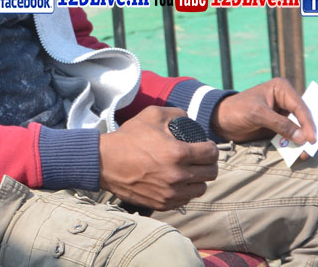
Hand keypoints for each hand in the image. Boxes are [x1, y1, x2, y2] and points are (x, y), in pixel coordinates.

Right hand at [99, 106, 218, 210]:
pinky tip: (178, 182)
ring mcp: (171, 193)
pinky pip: (185, 200)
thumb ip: (176, 113)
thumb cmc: (129, 136)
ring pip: (200, 189)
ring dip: (198, 179)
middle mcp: (178, 175)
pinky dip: (185, 191)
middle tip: (201, 158)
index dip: (211, 148)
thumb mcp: (151, 114)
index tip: (206, 146)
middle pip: (211, 174)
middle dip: (209, 164)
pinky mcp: (163, 204)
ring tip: (190, 171)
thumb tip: (190, 119)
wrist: (106, 162)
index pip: (212, 154)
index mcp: (179, 153)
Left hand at [210, 78, 316, 157]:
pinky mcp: (280, 127)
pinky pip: (292, 136)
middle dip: (310, 133)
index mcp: (282, 88)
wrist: (221, 120)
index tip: (311, 139)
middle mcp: (286, 99)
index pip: (300, 106)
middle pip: (304, 117)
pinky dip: (296, 145)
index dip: (308, 123)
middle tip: (316, 149)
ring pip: (301, 128)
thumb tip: (303, 138)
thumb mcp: (257, 114)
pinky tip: (300, 154)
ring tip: (308, 154)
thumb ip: (280, 124)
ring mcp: (284, 114)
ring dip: (305, 141)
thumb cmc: (237, 110)